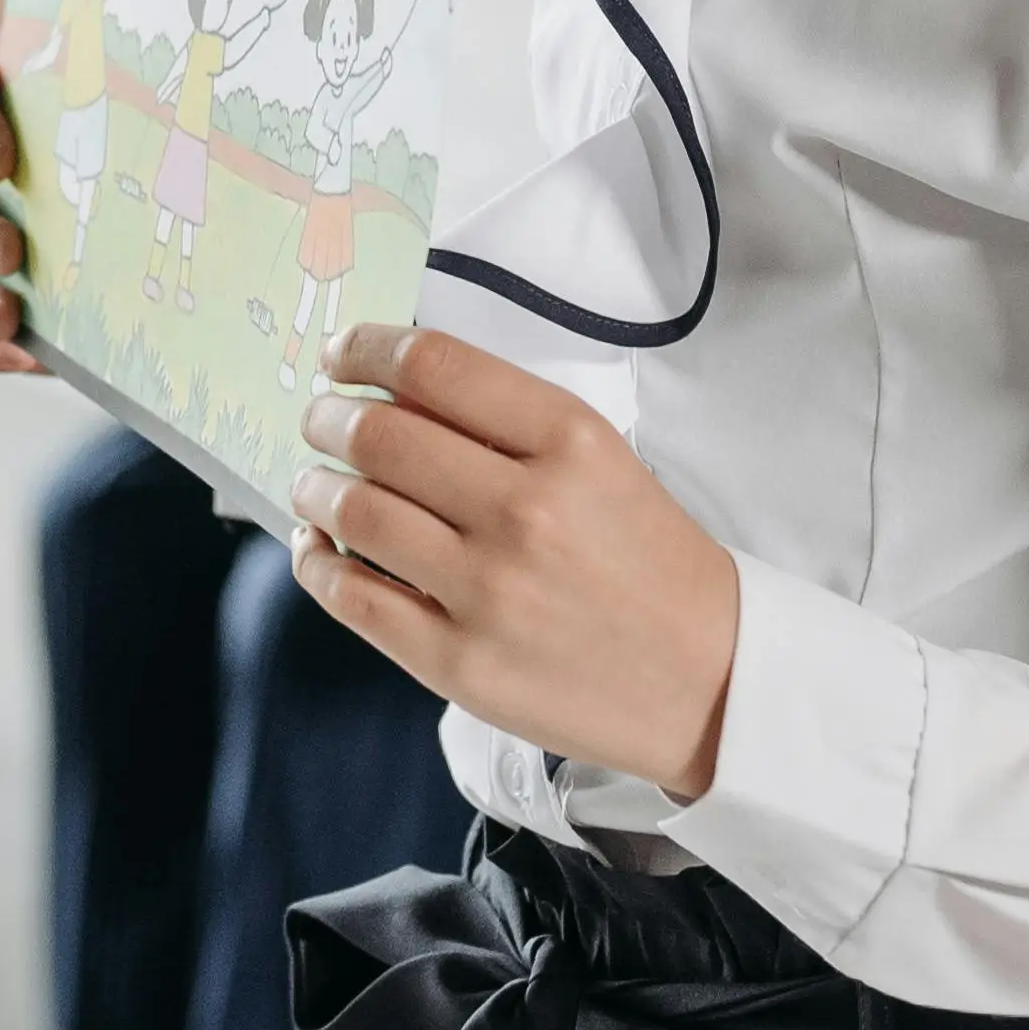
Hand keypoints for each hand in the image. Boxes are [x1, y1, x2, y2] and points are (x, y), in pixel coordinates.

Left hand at [288, 321, 740, 799]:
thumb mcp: (603, 461)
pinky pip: (352, 599)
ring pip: (354, 513)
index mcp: (570, 444)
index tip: (341, 354)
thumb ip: (506, 423)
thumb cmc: (650, 564)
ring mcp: (488, 592)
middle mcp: (525, 511)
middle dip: (328, 418)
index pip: (434, 367)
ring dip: (315, 487)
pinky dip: (318, 564)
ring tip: (315, 483)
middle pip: (378, 437)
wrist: (713, 682)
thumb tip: (390, 391)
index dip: (367, 347)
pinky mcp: (460, 663)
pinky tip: (320, 548)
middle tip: (321, 420)